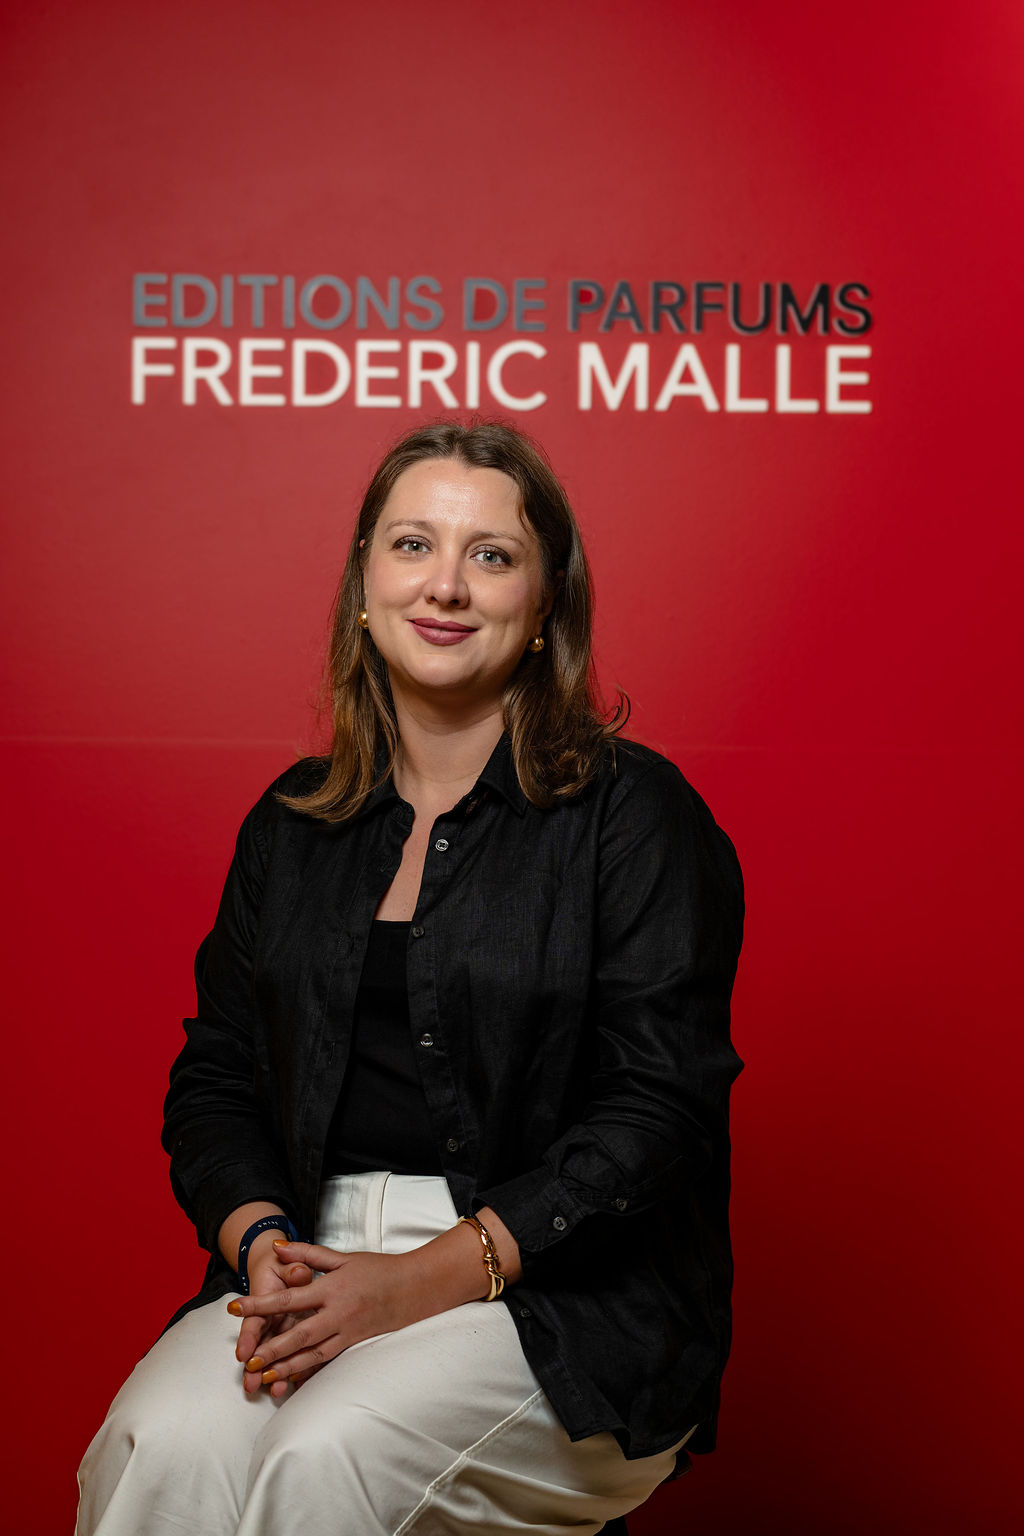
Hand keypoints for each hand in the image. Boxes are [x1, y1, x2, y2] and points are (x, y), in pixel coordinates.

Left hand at [227, 1242, 427, 1388]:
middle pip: (298, 1333)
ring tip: (262, 1375)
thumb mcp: (343, 1257)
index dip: (260, 1303)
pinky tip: (291, 1378)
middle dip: (270, 1347)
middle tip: (246, 1359)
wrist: (416, 1287)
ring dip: (285, 1366)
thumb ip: (308, 1254)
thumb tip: (278, 1247)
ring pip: (311, 1354)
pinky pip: (327, 1360)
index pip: (289, 1298)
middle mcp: (337, 1313)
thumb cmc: (379, 1269)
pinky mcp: (355, 1344)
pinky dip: (307, 1370)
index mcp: (331, 1288)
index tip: (234, 1307)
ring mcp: (347, 1332)